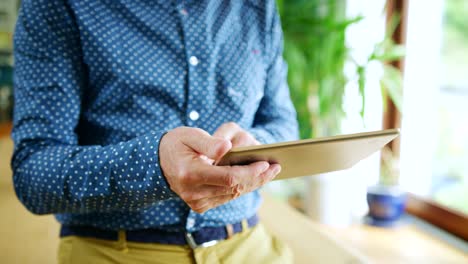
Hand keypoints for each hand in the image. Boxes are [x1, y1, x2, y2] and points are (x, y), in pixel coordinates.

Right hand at [159, 126, 279, 212]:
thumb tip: (228, 148)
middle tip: (275, 167)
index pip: (228, 178)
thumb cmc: (176, 144)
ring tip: (270, 172)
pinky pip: (227, 197)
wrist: (156, 163)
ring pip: (233, 195)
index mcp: (190, 174)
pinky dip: (242, 188)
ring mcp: (196, 202)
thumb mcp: (190, 135)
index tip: (265, 163)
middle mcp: (193, 193)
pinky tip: (255, 178)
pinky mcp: (200, 206)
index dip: (250, 172)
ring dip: (253, 184)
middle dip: (257, 178)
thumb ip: (209, 142)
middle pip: (234, 188)